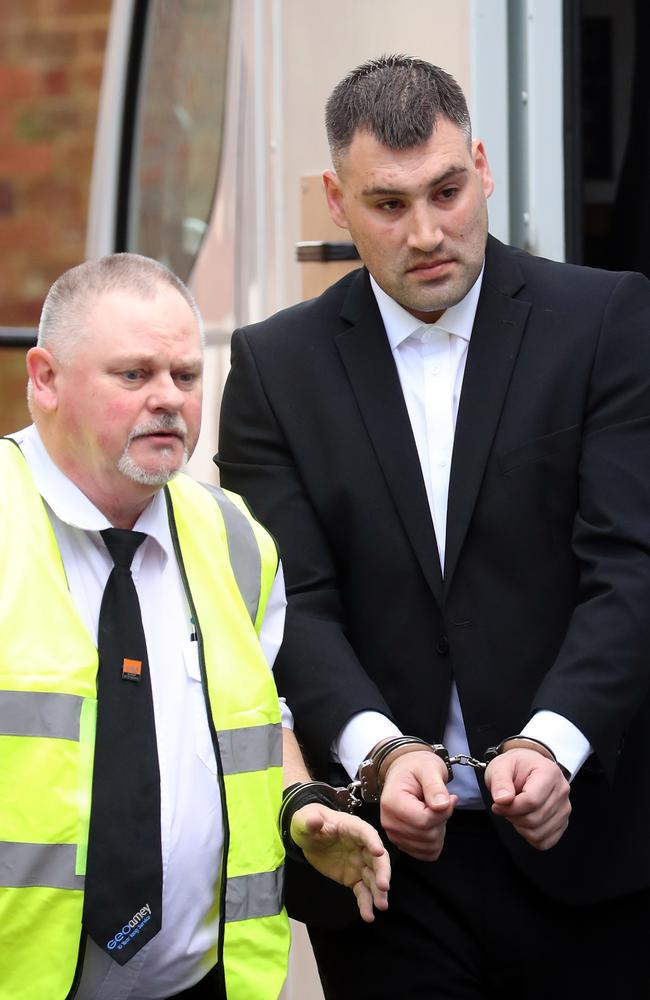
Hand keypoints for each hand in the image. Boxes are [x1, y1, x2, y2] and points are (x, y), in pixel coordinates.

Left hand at [290, 804, 390, 921]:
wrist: (307, 839)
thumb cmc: (309, 823)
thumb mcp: (305, 820)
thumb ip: (310, 821)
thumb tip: (315, 821)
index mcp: (352, 828)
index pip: (366, 833)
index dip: (373, 841)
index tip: (379, 852)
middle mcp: (361, 846)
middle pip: (377, 858)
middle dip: (382, 872)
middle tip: (384, 887)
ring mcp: (359, 863)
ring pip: (373, 878)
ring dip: (378, 892)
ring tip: (381, 906)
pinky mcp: (353, 878)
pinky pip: (362, 891)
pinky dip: (366, 903)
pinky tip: (368, 916)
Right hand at [380, 751, 457, 860]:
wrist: (407, 770)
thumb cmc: (417, 767)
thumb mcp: (429, 768)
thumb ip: (435, 786)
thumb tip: (442, 805)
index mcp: (391, 802)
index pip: (423, 821)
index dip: (443, 813)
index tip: (449, 798)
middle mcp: (388, 821)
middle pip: (427, 836)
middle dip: (441, 820)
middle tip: (440, 802)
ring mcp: (394, 834)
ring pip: (428, 847)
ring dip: (439, 830)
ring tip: (434, 810)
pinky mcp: (402, 842)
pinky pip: (427, 854)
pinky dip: (435, 841)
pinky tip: (432, 822)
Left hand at [484, 749, 570, 849]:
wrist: (527, 768)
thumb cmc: (516, 766)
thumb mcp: (501, 767)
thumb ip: (500, 782)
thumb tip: (503, 800)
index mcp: (549, 773)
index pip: (532, 801)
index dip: (511, 807)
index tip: (497, 804)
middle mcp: (562, 791)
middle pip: (535, 818)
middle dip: (513, 816)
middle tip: (504, 806)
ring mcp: (564, 808)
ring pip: (539, 833)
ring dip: (520, 827)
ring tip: (515, 811)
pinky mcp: (562, 822)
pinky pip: (546, 841)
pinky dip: (530, 836)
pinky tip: (524, 821)